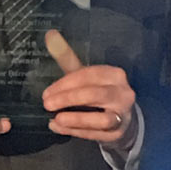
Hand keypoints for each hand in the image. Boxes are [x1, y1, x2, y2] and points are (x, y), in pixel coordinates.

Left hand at [41, 30, 137, 149]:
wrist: (123, 117)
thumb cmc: (99, 92)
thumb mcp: (87, 75)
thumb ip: (68, 58)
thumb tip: (50, 35)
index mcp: (115, 74)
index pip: (90, 75)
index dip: (66, 83)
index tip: (47, 92)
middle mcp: (123, 94)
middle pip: (95, 94)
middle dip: (68, 99)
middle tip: (47, 104)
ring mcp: (123, 115)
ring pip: (101, 118)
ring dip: (76, 119)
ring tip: (55, 119)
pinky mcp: (118, 134)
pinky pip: (96, 134)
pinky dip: (76, 131)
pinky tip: (59, 128)